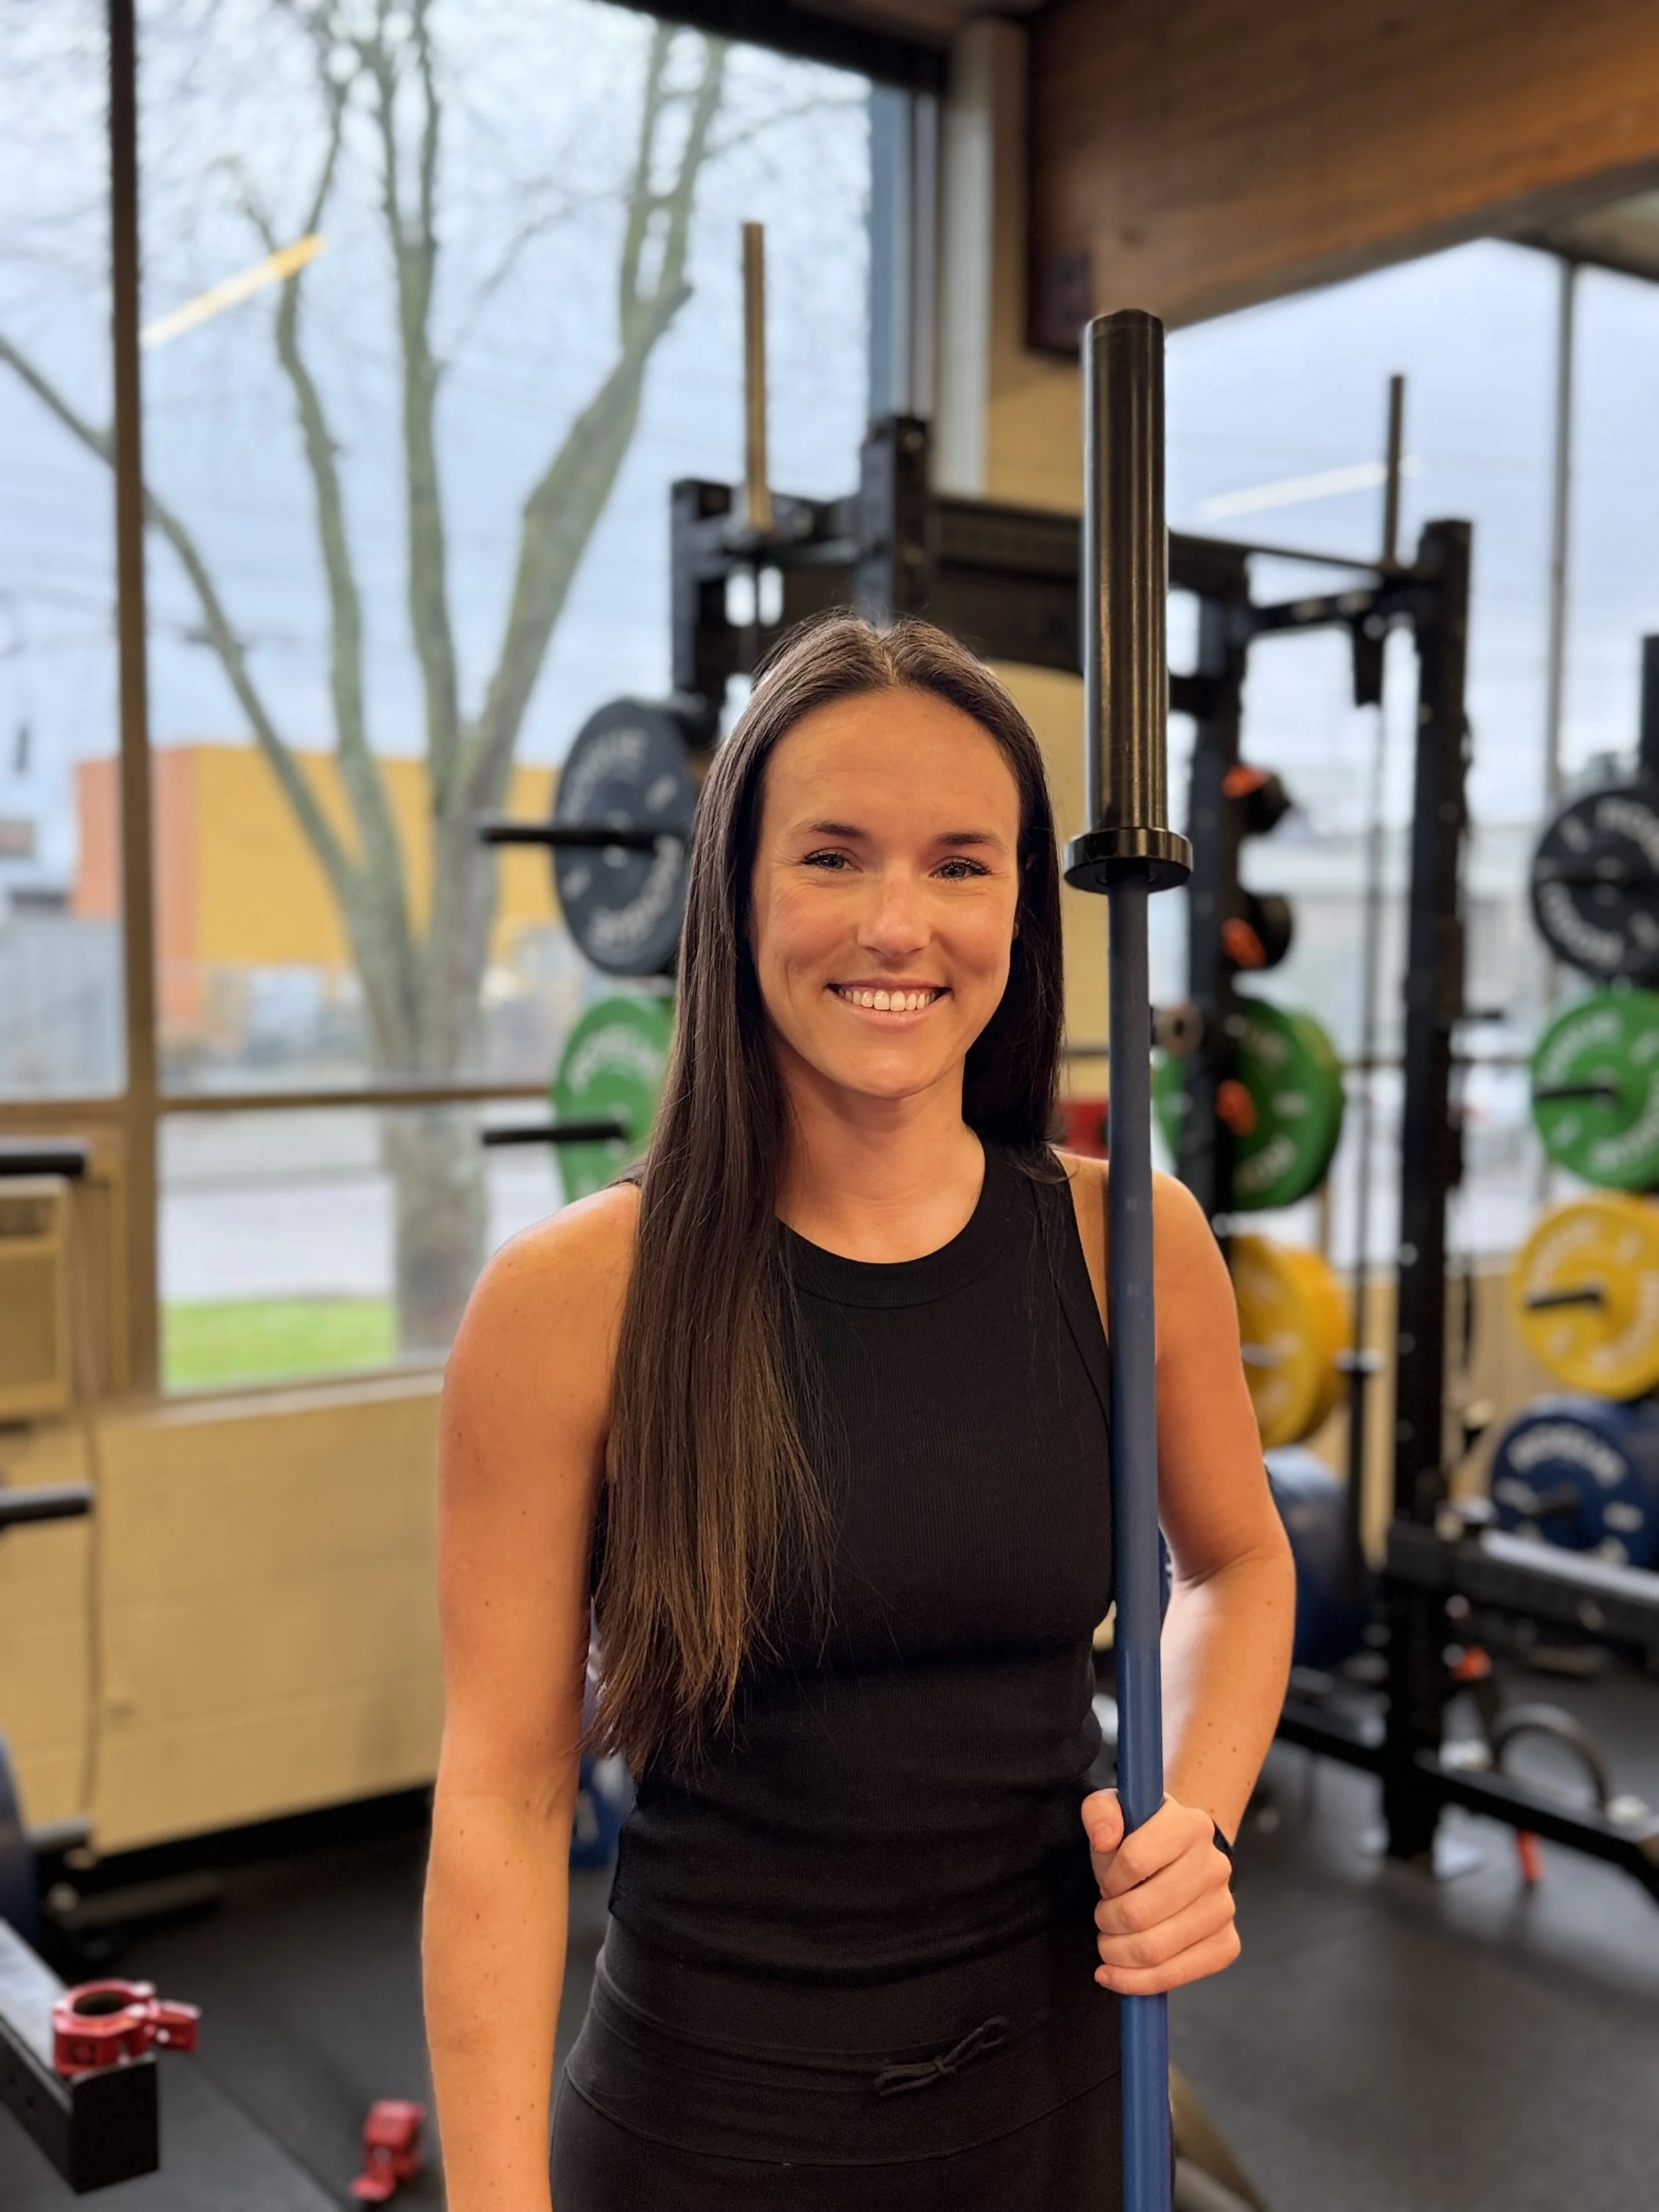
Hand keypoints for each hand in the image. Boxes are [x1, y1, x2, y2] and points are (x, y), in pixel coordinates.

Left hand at [1081, 1789, 1238, 1994]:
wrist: (1179, 1859)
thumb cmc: (1139, 1837)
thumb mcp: (1114, 1810)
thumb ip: (1100, 1814)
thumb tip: (1106, 1839)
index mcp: (1190, 1825)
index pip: (1134, 1859)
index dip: (1109, 1878)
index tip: (1107, 1883)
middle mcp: (1215, 1866)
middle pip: (1140, 1912)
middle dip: (1107, 1921)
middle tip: (1102, 1918)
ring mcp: (1224, 1907)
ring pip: (1155, 1949)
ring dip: (1117, 1953)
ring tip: (1109, 1942)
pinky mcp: (1227, 1943)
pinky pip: (1179, 1975)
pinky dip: (1138, 1982)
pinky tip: (1117, 1974)